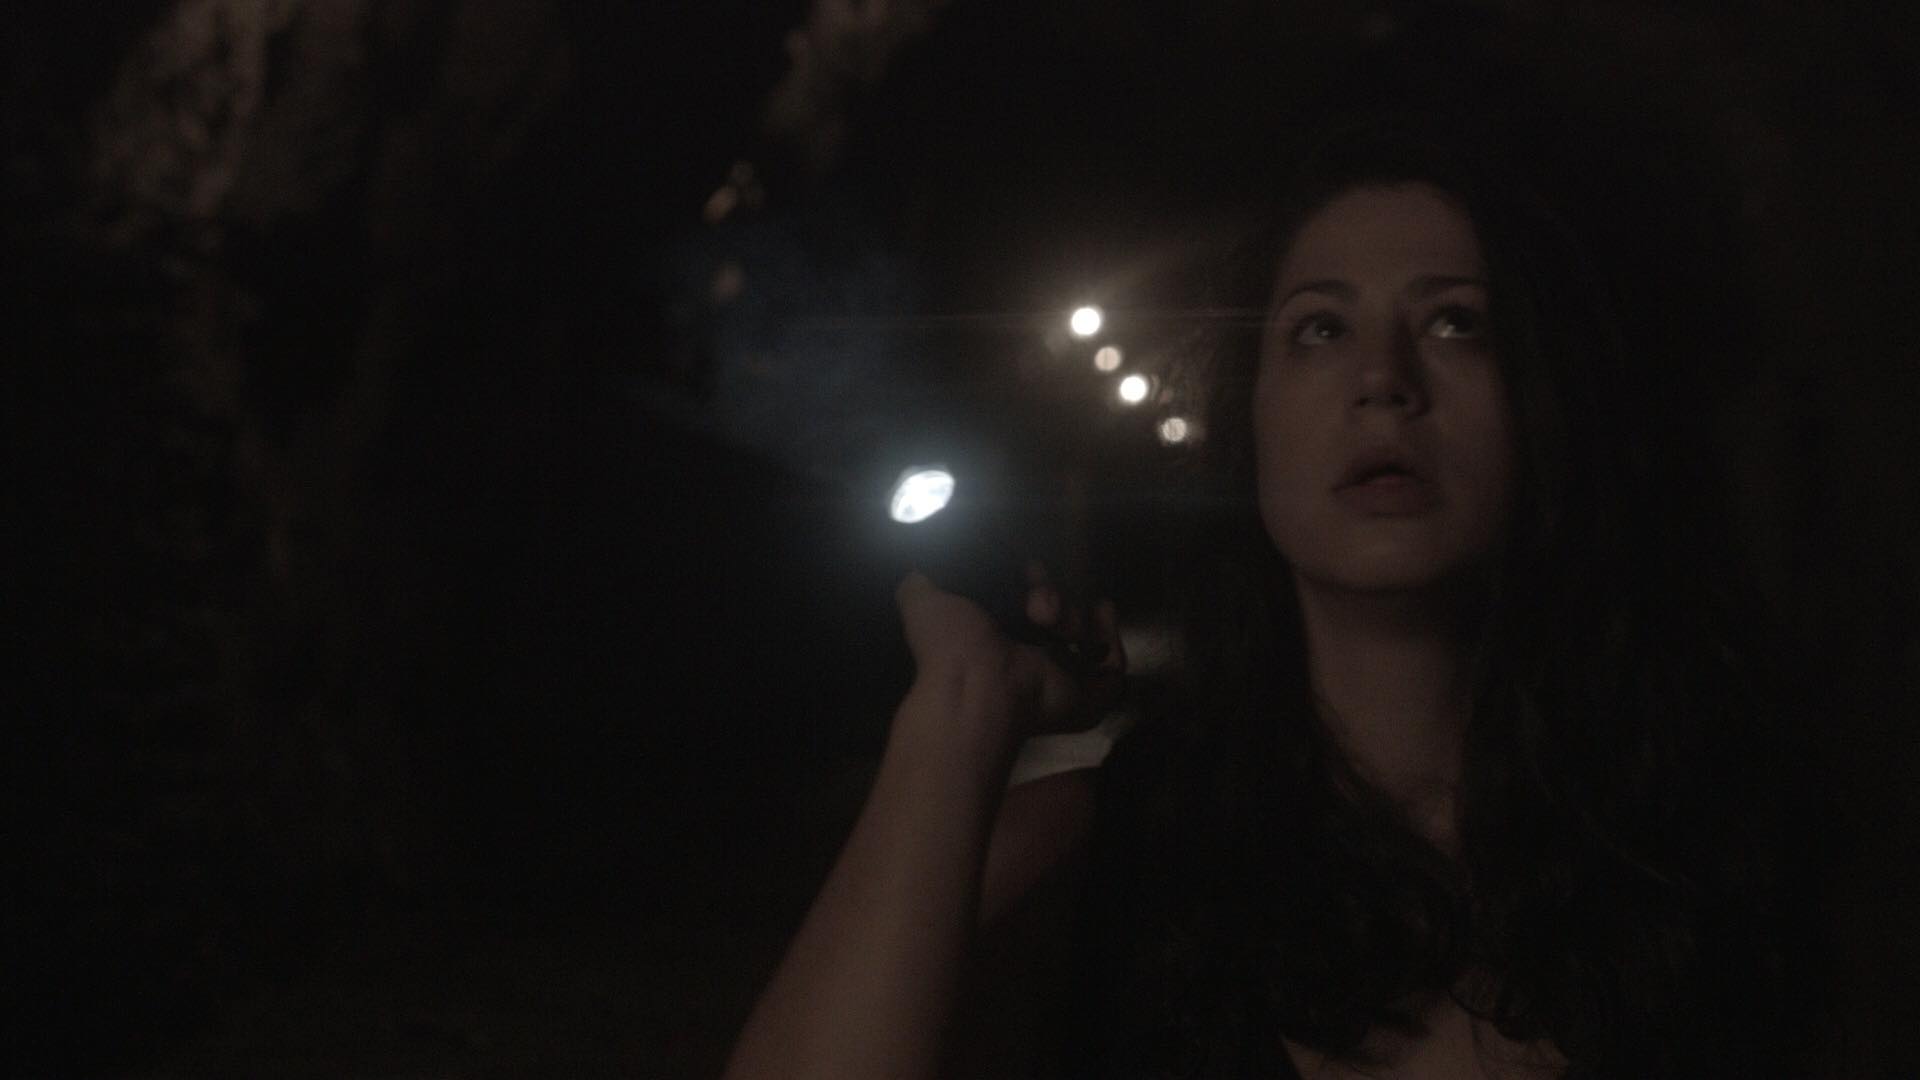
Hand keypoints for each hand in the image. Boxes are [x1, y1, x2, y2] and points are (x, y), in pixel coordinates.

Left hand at [894, 561, 1125, 738]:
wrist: (979, 685)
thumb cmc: (952, 643)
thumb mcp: (922, 598)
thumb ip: (922, 580)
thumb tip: (925, 561)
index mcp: (995, 635)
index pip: (1027, 599)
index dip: (1032, 578)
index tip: (1027, 571)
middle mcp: (1029, 654)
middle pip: (1059, 611)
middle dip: (1053, 594)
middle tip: (1039, 603)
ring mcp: (1061, 674)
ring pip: (1085, 632)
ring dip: (1075, 614)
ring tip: (1052, 619)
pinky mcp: (1088, 692)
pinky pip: (1114, 666)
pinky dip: (1112, 639)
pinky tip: (1102, 615)